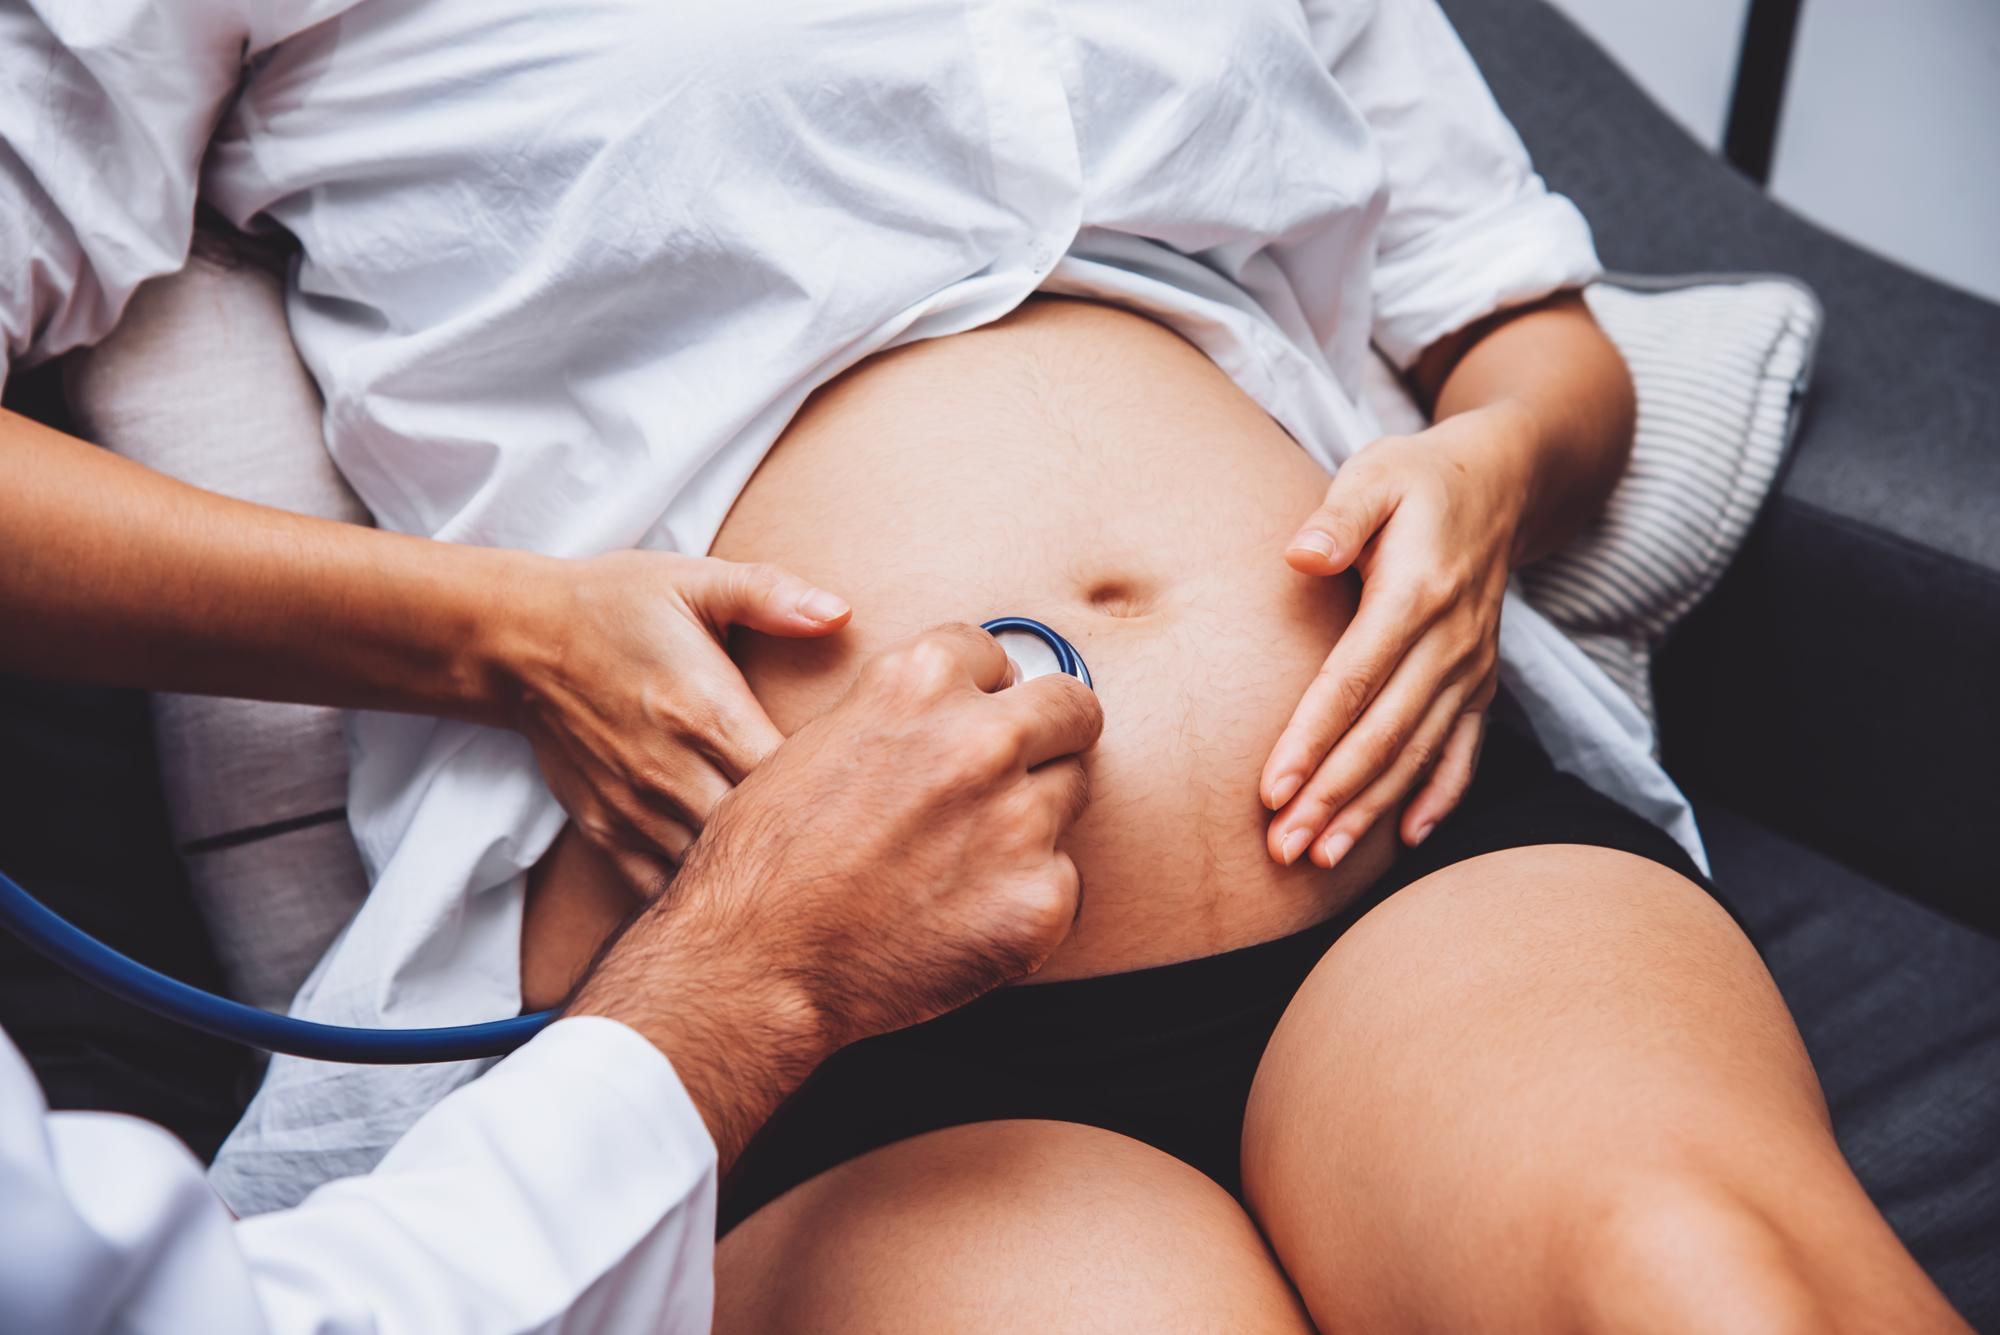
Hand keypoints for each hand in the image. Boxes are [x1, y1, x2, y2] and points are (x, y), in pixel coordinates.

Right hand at [502, 551, 851, 886]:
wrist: (519, 641)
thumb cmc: (617, 606)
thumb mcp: (694, 583)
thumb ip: (770, 596)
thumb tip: (842, 612)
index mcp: (707, 712)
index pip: (791, 778)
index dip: (835, 794)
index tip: (866, 792)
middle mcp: (672, 771)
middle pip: (759, 837)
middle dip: (804, 845)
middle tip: (848, 844)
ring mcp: (636, 809)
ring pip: (713, 871)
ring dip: (755, 875)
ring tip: (802, 873)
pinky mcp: (607, 831)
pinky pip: (660, 888)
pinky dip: (698, 895)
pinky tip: (733, 890)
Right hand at [568, 623, 1102, 1162]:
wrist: (750, 963)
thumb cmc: (765, 857)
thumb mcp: (822, 738)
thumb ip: (903, 714)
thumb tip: (965, 708)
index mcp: (920, 681)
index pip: (998, 657)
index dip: (983, 694)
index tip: (975, 721)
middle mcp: (980, 739)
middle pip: (1072, 709)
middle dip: (1051, 735)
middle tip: (1018, 776)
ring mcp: (1018, 821)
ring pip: (1071, 794)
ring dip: (1033, 821)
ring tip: (963, 862)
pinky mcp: (1041, 899)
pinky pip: (1062, 881)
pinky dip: (1023, 899)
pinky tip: (961, 916)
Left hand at [1259, 403, 1536, 868]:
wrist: (1501, 482)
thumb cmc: (1418, 478)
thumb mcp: (1375, 475)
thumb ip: (1339, 516)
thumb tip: (1303, 555)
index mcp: (1416, 594)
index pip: (1354, 681)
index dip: (1312, 739)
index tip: (1272, 789)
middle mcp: (1451, 641)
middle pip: (1384, 735)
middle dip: (1333, 797)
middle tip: (1284, 850)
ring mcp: (1472, 666)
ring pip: (1418, 754)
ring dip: (1372, 810)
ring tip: (1323, 856)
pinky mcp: (1481, 681)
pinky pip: (1464, 750)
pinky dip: (1439, 797)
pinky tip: (1408, 839)